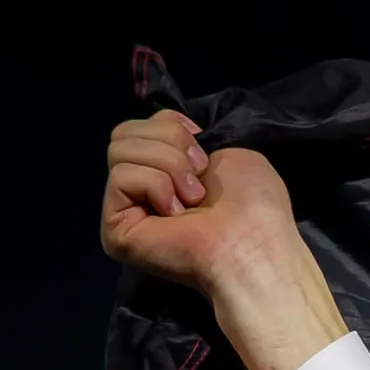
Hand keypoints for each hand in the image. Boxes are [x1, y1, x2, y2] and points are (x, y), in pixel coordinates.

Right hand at [98, 110, 345, 369]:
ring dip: (169, 166)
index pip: (139, 127)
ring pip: (119, 150)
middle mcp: (141, 192)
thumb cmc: (254, 203)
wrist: (253, 244)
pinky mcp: (115, 229)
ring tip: (194, 198)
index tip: (202, 146)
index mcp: (165, 174)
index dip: (170, 125)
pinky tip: (177, 213)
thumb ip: (187, 139)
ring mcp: (125, 211)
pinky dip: (156, 185)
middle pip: (122, 133)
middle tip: (199, 177)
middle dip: (170, 143)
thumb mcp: (228, 152)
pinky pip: (121, 177)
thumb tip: (167, 132)